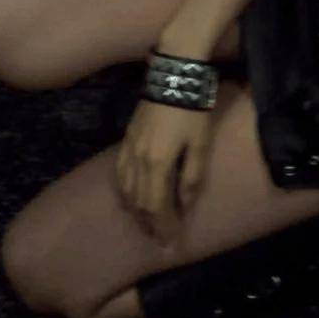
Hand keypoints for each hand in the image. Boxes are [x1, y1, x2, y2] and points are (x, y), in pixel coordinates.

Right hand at [115, 98, 213, 243]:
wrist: (173, 74)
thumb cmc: (192, 108)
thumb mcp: (199, 143)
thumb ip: (191, 175)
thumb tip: (185, 204)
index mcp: (158, 164)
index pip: (157, 207)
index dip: (163, 227)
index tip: (170, 243)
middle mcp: (138, 161)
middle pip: (139, 202)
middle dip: (150, 223)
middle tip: (159, 238)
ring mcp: (129, 149)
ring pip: (126, 190)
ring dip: (136, 210)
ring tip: (147, 222)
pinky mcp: (126, 138)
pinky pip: (119, 173)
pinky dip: (124, 191)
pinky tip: (129, 195)